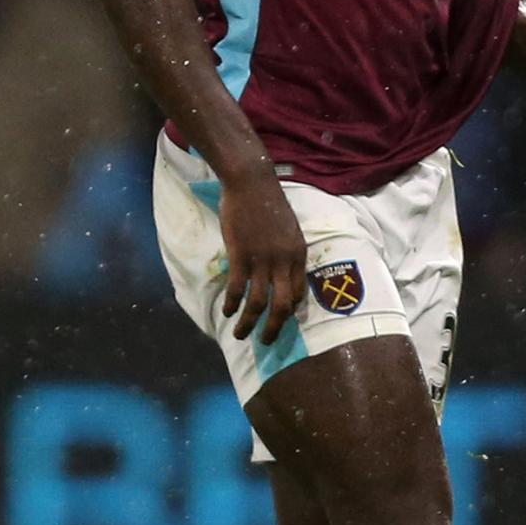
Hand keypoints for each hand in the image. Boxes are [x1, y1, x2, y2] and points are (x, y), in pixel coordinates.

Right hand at [219, 171, 307, 344]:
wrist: (251, 183)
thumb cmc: (268, 202)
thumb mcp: (288, 229)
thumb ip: (285, 252)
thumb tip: (278, 270)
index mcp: (298, 255)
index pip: (299, 293)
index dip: (290, 311)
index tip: (279, 319)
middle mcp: (284, 261)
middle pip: (283, 305)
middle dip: (274, 328)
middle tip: (265, 342)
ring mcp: (263, 259)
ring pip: (259, 303)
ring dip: (249, 323)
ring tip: (240, 334)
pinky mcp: (241, 255)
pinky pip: (237, 289)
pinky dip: (232, 304)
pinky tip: (226, 311)